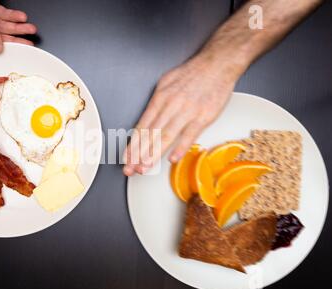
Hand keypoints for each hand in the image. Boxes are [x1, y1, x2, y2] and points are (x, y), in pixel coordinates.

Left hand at [122, 54, 239, 175]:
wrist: (218, 63)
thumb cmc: (193, 74)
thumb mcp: (166, 82)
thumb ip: (157, 103)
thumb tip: (147, 120)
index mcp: (160, 98)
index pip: (142, 126)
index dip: (133, 144)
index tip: (126, 157)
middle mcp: (171, 105)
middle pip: (151, 134)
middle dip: (138, 154)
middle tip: (130, 168)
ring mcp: (187, 112)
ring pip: (166, 136)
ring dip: (153, 154)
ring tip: (144, 167)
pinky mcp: (204, 116)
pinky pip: (190, 135)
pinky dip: (180, 147)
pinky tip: (172, 159)